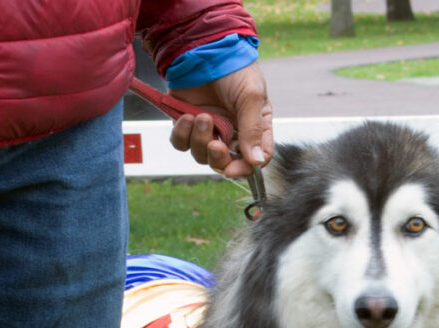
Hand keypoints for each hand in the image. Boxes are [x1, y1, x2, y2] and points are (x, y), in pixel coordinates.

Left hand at [168, 63, 272, 177]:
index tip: (233, 169)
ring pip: (201, 156)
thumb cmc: (235, 68)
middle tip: (215, 145)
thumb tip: (257, 162)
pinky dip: (182, 135)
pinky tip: (186, 117)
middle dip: (218, 159)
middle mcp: (232, 134)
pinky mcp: (187, 124)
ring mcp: (209, 130)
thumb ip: (254, 130)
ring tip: (202, 117)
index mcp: (254, 129)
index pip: (253, 161)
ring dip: (200, 141)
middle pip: (225, 164)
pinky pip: (181, 143)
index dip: (244, 169)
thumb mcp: (251, 97)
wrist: (205, 47)